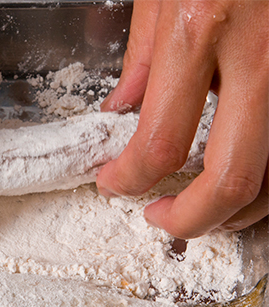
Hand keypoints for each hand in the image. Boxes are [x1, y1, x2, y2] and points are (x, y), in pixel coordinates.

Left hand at [98, 0, 267, 238]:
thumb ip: (141, 56)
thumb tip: (122, 110)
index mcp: (202, 27)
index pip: (157, 142)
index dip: (127, 179)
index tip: (113, 183)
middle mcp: (261, 56)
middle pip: (232, 180)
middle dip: (189, 220)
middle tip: (158, 219)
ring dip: (234, 210)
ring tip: (195, 207)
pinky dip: (264, 177)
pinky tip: (237, 175)